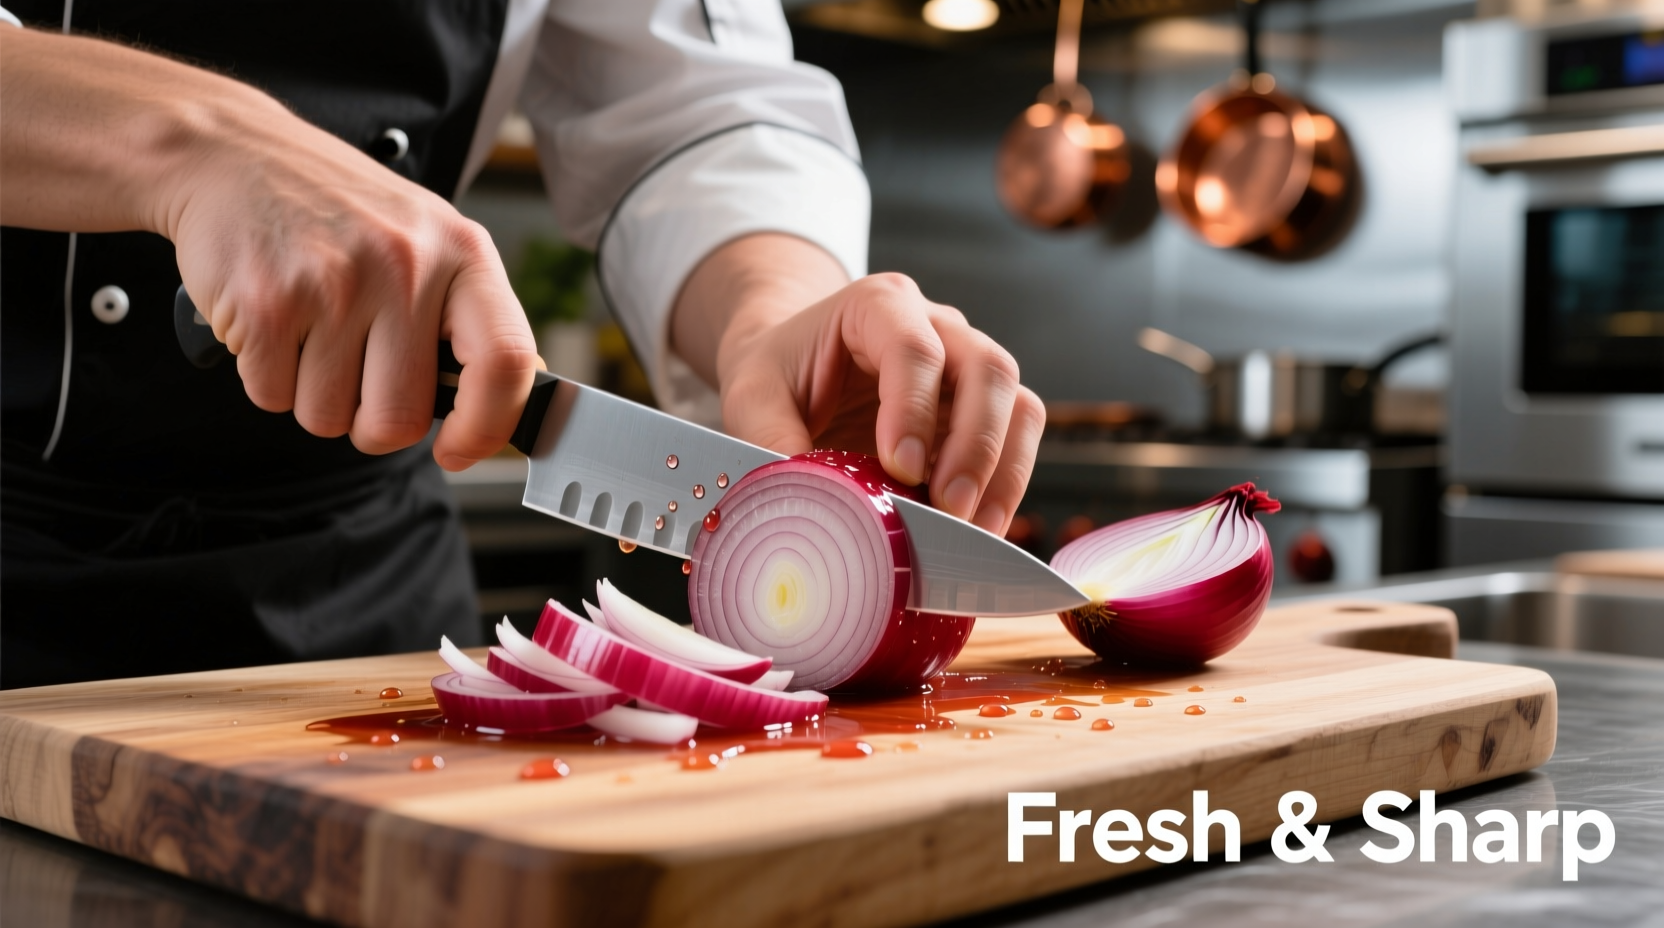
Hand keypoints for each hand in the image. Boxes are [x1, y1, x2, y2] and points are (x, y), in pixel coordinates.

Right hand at [168, 104, 538, 468]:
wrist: (233, 154)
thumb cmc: (341, 211)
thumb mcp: (428, 239)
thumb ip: (468, 317)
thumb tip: (503, 407)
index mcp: (463, 252)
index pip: (506, 362)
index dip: (487, 426)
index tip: (459, 449)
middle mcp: (405, 266)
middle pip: (400, 418)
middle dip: (372, 423)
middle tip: (357, 378)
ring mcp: (335, 285)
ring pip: (329, 418)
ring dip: (314, 396)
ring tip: (311, 330)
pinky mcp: (267, 304)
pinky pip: (272, 398)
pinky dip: (268, 378)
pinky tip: (274, 322)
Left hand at [673, 234, 1043, 535]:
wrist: (795, 367)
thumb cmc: (779, 372)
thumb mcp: (752, 395)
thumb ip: (769, 437)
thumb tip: (804, 498)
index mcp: (877, 305)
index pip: (915, 346)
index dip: (915, 409)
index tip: (902, 469)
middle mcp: (938, 326)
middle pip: (987, 368)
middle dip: (976, 444)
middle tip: (949, 507)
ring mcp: (967, 367)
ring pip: (1019, 403)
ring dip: (1004, 470)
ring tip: (972, 528)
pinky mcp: (982, 411)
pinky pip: (1018, 440)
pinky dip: (1006, 485)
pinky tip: (978, 526)